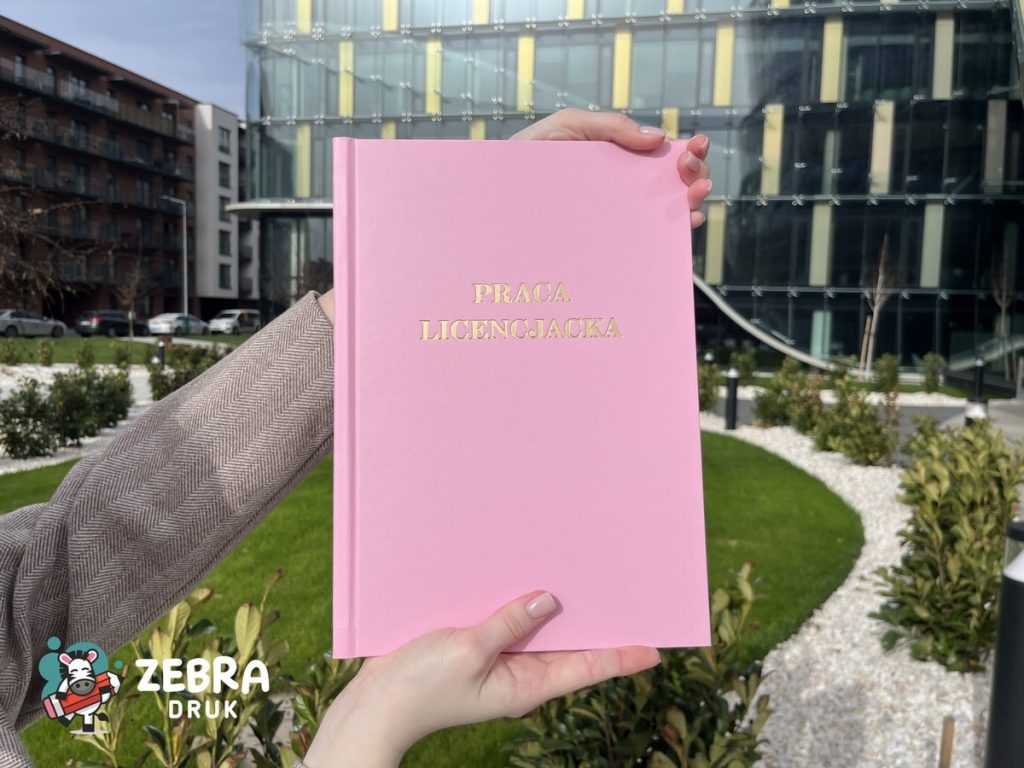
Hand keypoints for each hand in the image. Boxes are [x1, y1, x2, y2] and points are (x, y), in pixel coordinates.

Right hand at [302, 590, 660, 767]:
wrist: (375, 703)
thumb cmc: (419, 687)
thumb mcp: (468, 651)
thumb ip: (509, 624)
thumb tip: (550, 599)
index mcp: (525, 685)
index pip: (586, 668)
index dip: (622, 657)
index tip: (656, 647)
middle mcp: (519, 674)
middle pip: (569, 647)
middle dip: (596, 623)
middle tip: (629, 596)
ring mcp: (497, 662)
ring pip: (539, 631)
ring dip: (558, 608)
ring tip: (588, 579)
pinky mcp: (475, 646)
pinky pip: (508, 622)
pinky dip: (519, 603)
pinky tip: (526, 578)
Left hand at [511, 108, 712, 228]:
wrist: (496, 195)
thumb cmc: (528, 156)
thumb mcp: (568, 127)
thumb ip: (611, 127)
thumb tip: (659, 139)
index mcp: (620, 158)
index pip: (664, 155)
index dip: (689, 151)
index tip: (696, 146)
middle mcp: (625, 191)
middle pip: (673, 184)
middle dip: (695, 176)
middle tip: (691, 174)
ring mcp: (618, 219)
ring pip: (666, 215)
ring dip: (691, 204)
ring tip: (692, 199)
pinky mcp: (607, 245)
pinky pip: (644, 244)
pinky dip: (671, 236)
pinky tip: (680, 226)